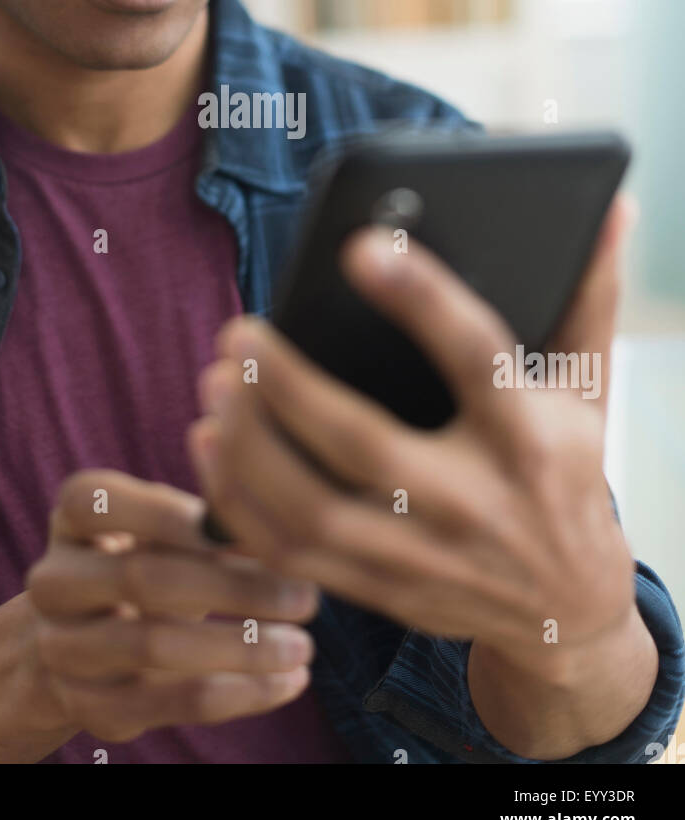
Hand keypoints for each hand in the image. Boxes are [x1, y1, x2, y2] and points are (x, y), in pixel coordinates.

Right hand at [24, 470, 318, 742]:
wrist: (85, 636)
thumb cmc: (151, 557)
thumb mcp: (165, 525)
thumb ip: (207, 519)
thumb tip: (278, 530)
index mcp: (73, 514)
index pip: (100, 502)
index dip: (168, 515)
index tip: (245, 527)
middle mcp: (54, 580)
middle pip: (140, 578)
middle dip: (233, 587)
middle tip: (305, 596)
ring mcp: (62, 647)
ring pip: (153, 647)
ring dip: (240, 649)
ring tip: (302, 647)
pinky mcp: (87, 706)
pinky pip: (167, 705)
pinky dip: (237, 695)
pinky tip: (286, 683)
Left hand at [189, 195, 638, 670]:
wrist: (568, 611)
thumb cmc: (565, 475)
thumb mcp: (588, 389)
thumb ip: (587, 298)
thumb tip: (610, 208)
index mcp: (527, 436)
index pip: (475, 358)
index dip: (421, 298)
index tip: (362, 246)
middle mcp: (473, 502)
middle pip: (365, 445)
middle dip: (289, 387)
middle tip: (237, 332)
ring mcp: (420, 557)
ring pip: (312, 510)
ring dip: (249, 446)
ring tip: (215, 382)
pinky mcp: (378, 590)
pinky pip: (291, 554)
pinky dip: (238, 503)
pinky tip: (210, 445)